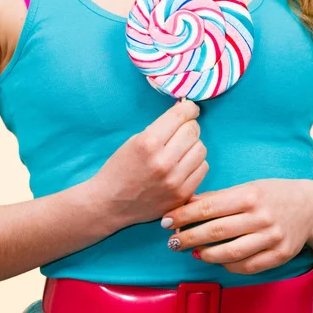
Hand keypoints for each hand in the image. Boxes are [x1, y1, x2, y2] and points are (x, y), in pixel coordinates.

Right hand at [88, 99, 208, 229]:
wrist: (110, 204)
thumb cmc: (120, 168)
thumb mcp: (134, 140)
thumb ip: (160, 128)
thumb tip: (184, 114)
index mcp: (148, 143)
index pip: (179, 116)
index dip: (188, 109)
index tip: (190, 109)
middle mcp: (163, 161)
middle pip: (193, 131)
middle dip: (190, 125)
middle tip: (184, 129)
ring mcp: (174, 180)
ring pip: (201, 149)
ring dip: (193, 145)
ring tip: (182, 148)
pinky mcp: (182, 194)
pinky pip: (203, 168)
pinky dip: (196, 163)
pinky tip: (184, 164)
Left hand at [162, 179, 312, 273]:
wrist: (311, 207)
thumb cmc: (272, 193)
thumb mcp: (247, 187)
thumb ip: (218, 197)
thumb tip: (186, 203)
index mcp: (249, 195)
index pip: (209, 207)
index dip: (184, 216)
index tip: (166, 221)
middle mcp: (261, 217)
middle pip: (216, 232)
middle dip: (189, 238)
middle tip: (172, 242)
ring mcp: (272, 238)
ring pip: (230, 253)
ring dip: (205, 254)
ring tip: (191, 251)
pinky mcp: (279, 256)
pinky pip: (247, 267)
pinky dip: (227, 265)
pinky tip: (216, 260)